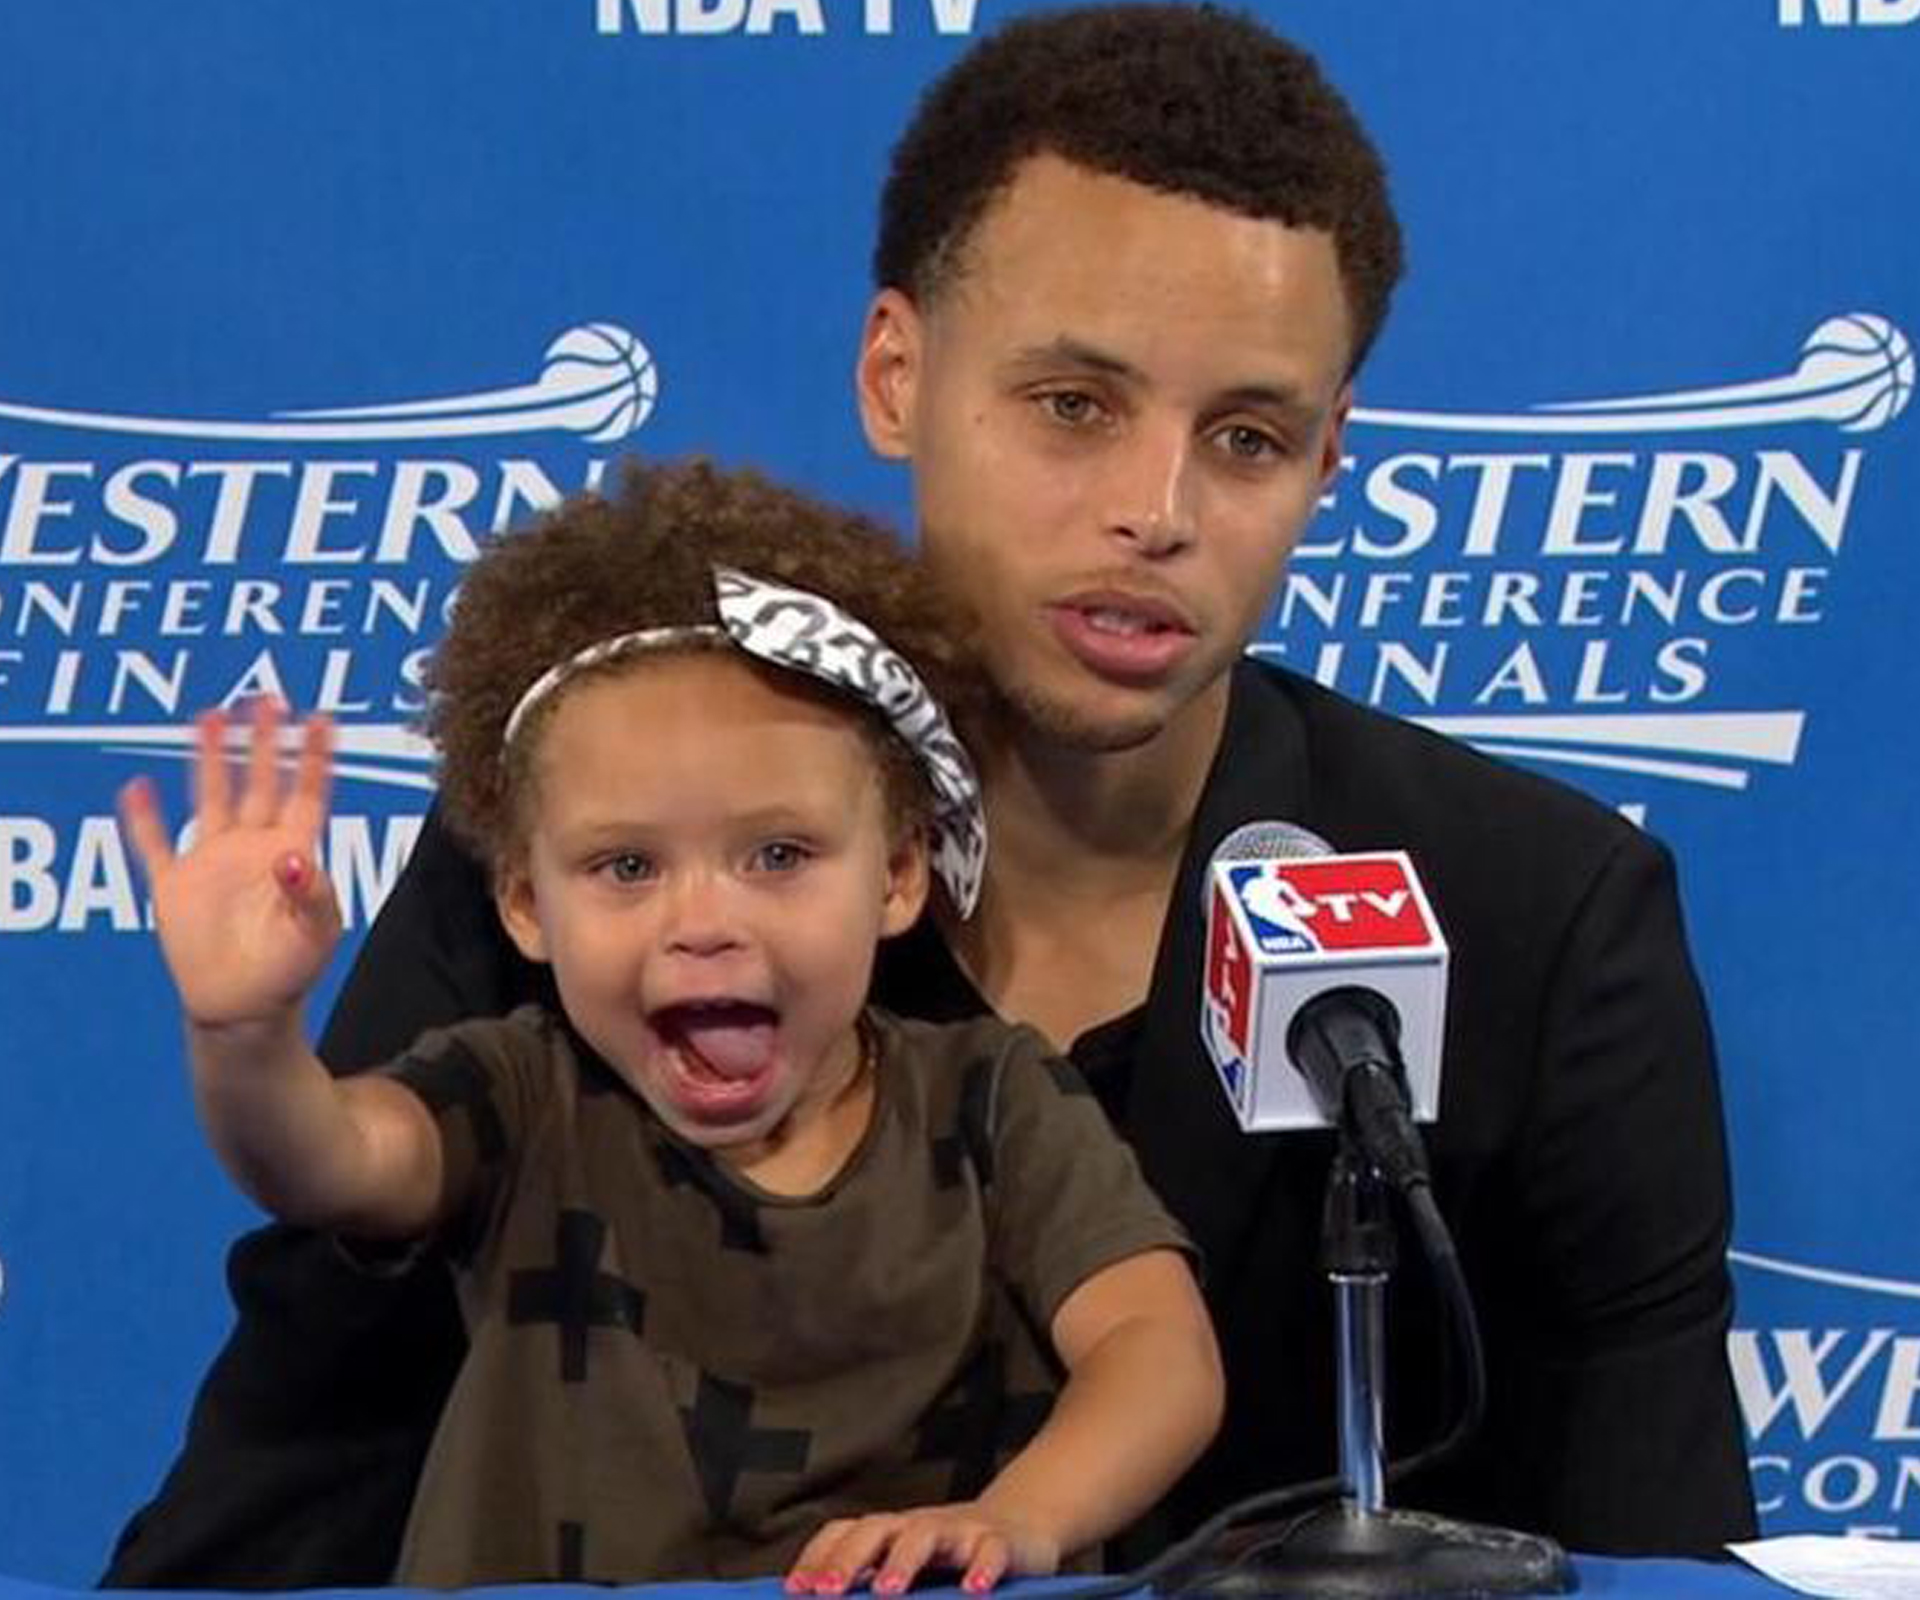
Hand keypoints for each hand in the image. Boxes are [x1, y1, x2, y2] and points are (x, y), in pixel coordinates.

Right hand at [118, 699, 340, 1029]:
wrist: (246, 1009)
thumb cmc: (291, 971)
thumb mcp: (316, 931)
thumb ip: (310, 893)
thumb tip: (291, 858)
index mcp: (294, 853)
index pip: (309, 793)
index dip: (316, 757)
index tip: (324, 718)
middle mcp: (254, 847)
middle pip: (260, 781)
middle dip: (264, 740)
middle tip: (267, 698)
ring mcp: (213, 863)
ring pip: (211, 797)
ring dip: (210, 758)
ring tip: (209, 715)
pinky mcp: (174, 886)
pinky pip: (153, 845)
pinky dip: (143, 818)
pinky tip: (137, 786)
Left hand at [785, 1502, 1062, 1595]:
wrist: (1019, 1524)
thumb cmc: (952, 1555)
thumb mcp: (910, 1564)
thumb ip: (874, 1577)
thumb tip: (825, 1595)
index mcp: (891, 1533)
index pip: (844, 1534)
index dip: (817, 1558)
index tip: (796, 1590)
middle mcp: (919, 1526)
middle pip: (877, 1528)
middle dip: (849, 1558)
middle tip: (828, 1591)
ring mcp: (959, 1531)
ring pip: (925, 1535)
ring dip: (902, 1561)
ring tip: (886, 1592)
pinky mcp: (998, 1543)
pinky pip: (990, 1551)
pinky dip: (981, 1569)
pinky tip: (973, 1590)